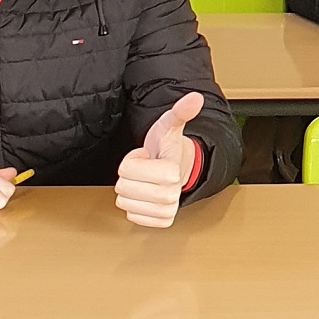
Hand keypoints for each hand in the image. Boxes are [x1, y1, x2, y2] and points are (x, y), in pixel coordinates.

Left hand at [115, 90, 204, 227]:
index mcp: (171, 172)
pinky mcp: (161, 221)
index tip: (147, 156)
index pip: (127, 170)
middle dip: (130, 175)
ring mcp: (166, 210)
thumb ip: (180, 111)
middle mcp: (171, 195)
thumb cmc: (168, 148)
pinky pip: (131, 216)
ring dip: (131, 190)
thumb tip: (195, 98)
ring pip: (124, 202)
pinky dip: (134, 205)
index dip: (133, 160)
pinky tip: (146, 195)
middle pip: (123, 187)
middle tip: (145, 168)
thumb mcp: (169, 126)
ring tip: (145, 180)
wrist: (179, 168)